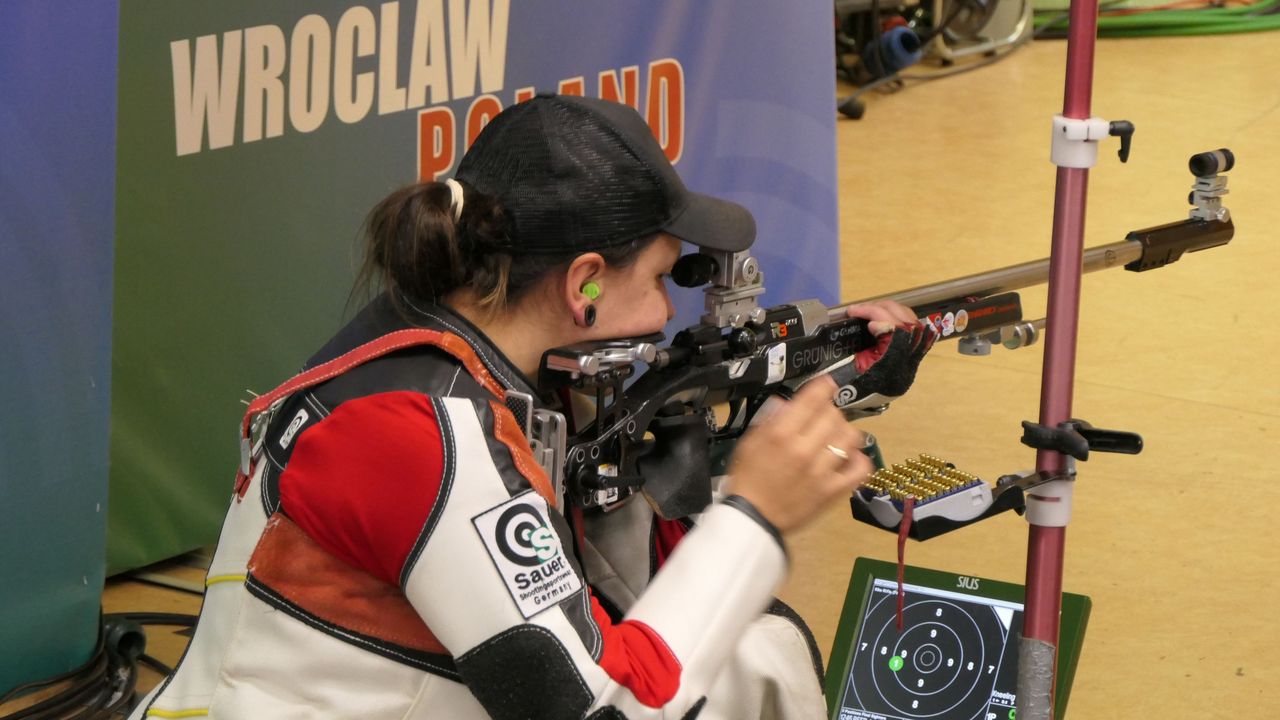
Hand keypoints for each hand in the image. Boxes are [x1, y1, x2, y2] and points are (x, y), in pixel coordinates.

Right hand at [724, 376, 871, 533]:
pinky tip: (849, 457)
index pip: (813, 399)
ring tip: (835, 437)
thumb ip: (770, 419)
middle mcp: (803, 449)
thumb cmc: (748, 478)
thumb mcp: (750, 442)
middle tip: (822, 418)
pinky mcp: (832, 491)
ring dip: (844, 432)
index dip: (823, 387)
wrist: (753, 518)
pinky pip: (859, 469)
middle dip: (830, 411)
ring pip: (850, 437)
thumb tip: (789, 403)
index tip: (826, 385)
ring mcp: (821, 471)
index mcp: (780, 434)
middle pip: (833, 415)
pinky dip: (859, 459)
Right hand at [828, 300, 935, 413]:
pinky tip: (883, 318)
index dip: (869, 312)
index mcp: (896, 354)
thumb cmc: (864, 387)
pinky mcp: (916, 346)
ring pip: (906, 313)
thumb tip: (862, 325)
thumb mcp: (856, 367)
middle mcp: (911, 348)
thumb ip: (858, 346)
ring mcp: (916, 346)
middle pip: (898, 313)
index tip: (851, 312)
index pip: (888, 321)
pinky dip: (896, 315)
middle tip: (856, 310)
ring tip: (868, 311)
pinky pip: (911, 321)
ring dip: (885, 309)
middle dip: (874, 307)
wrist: (875, 401)